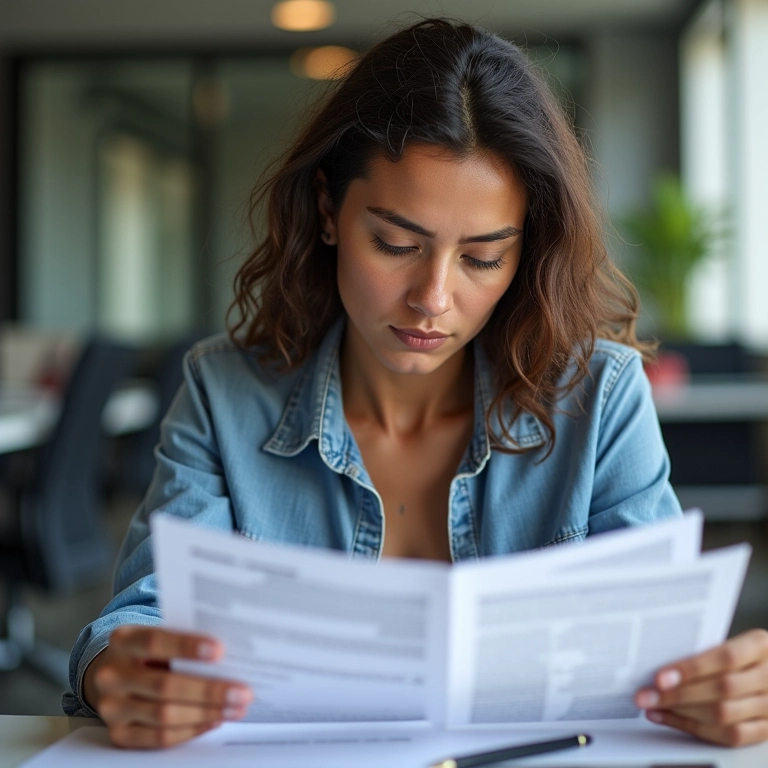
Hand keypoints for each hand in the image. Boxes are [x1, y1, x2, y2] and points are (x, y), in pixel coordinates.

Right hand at [83, 625, 253, 748]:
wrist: (114, 673)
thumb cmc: (149, 651)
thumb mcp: (160, 636)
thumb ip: (185, 640)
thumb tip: (231, 653)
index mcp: (124, 641)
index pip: (154, 642)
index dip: (187, 646)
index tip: (220, 650)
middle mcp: (113, 675)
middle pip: (165, 685)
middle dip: (209, 690)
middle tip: (242, 692)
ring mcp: (112, 708)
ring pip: (164, 715)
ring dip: (206, 712)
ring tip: (236, 708)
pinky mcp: (119, 734)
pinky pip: (159, 738)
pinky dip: (191, 730)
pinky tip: (214, 720)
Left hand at [634, 629, 767, 745]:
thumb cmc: (744, 652)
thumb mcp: (733, 640)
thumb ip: (705, 649)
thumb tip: (662, 661)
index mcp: (759, 646)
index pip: (725, 658)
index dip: (691, 669)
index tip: (659, 677)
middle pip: (721, 690)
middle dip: (677, 695)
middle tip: (645, 695)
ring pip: (724, 716)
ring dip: (681, 713)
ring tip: (653, 706)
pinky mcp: (766, 729)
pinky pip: (730, 736)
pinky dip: (694, 728)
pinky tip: (669, 718)